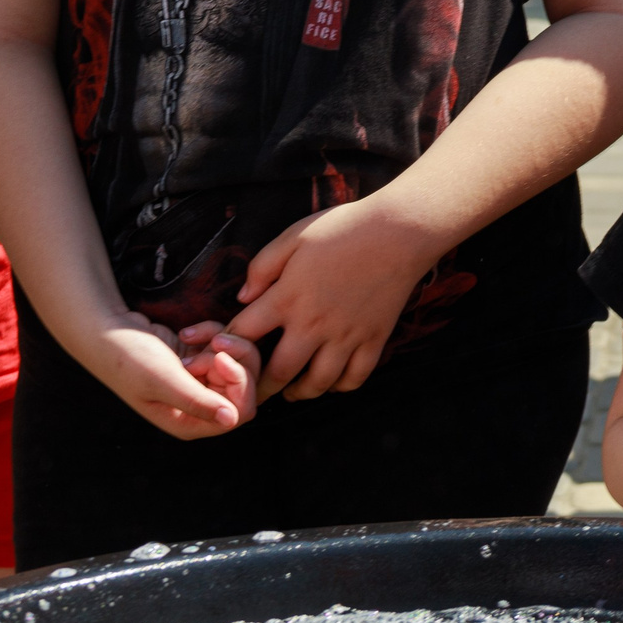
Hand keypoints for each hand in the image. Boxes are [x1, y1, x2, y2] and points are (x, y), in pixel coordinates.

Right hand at [76, 311, 248, 439]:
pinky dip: (212, 332)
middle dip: (235, 359)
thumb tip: (231, 420)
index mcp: (189, 422)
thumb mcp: (162, 380)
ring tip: (192, 337)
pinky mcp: (200, 359)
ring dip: (223, 343)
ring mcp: (201, 382)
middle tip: (212, 344)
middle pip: (246, 385)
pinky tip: (187, 332)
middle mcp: (199, 406)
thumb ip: (197, 400)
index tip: (220, 357)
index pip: (240, 410)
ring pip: (240, 363)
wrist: (108, 330)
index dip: (240, 383)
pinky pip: (226, 345)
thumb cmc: (128, 359)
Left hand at [224, 197, 442, 400]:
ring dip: (300, 393)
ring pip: (318, 382)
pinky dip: (341, 386)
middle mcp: (314, 324)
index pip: (246, 334)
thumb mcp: (294, 236)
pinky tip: (331, 381)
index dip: (228, 347)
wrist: (398, 231)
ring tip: (291, 393)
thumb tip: (242, 297)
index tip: (224, 354)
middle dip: (260, 388)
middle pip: (279, 372)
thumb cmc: (343, 229)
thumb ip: (262, 266)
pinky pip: (355, 377)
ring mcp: (346, 336)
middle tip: (252, 393)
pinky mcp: (373, 340)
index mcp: (288, 297)